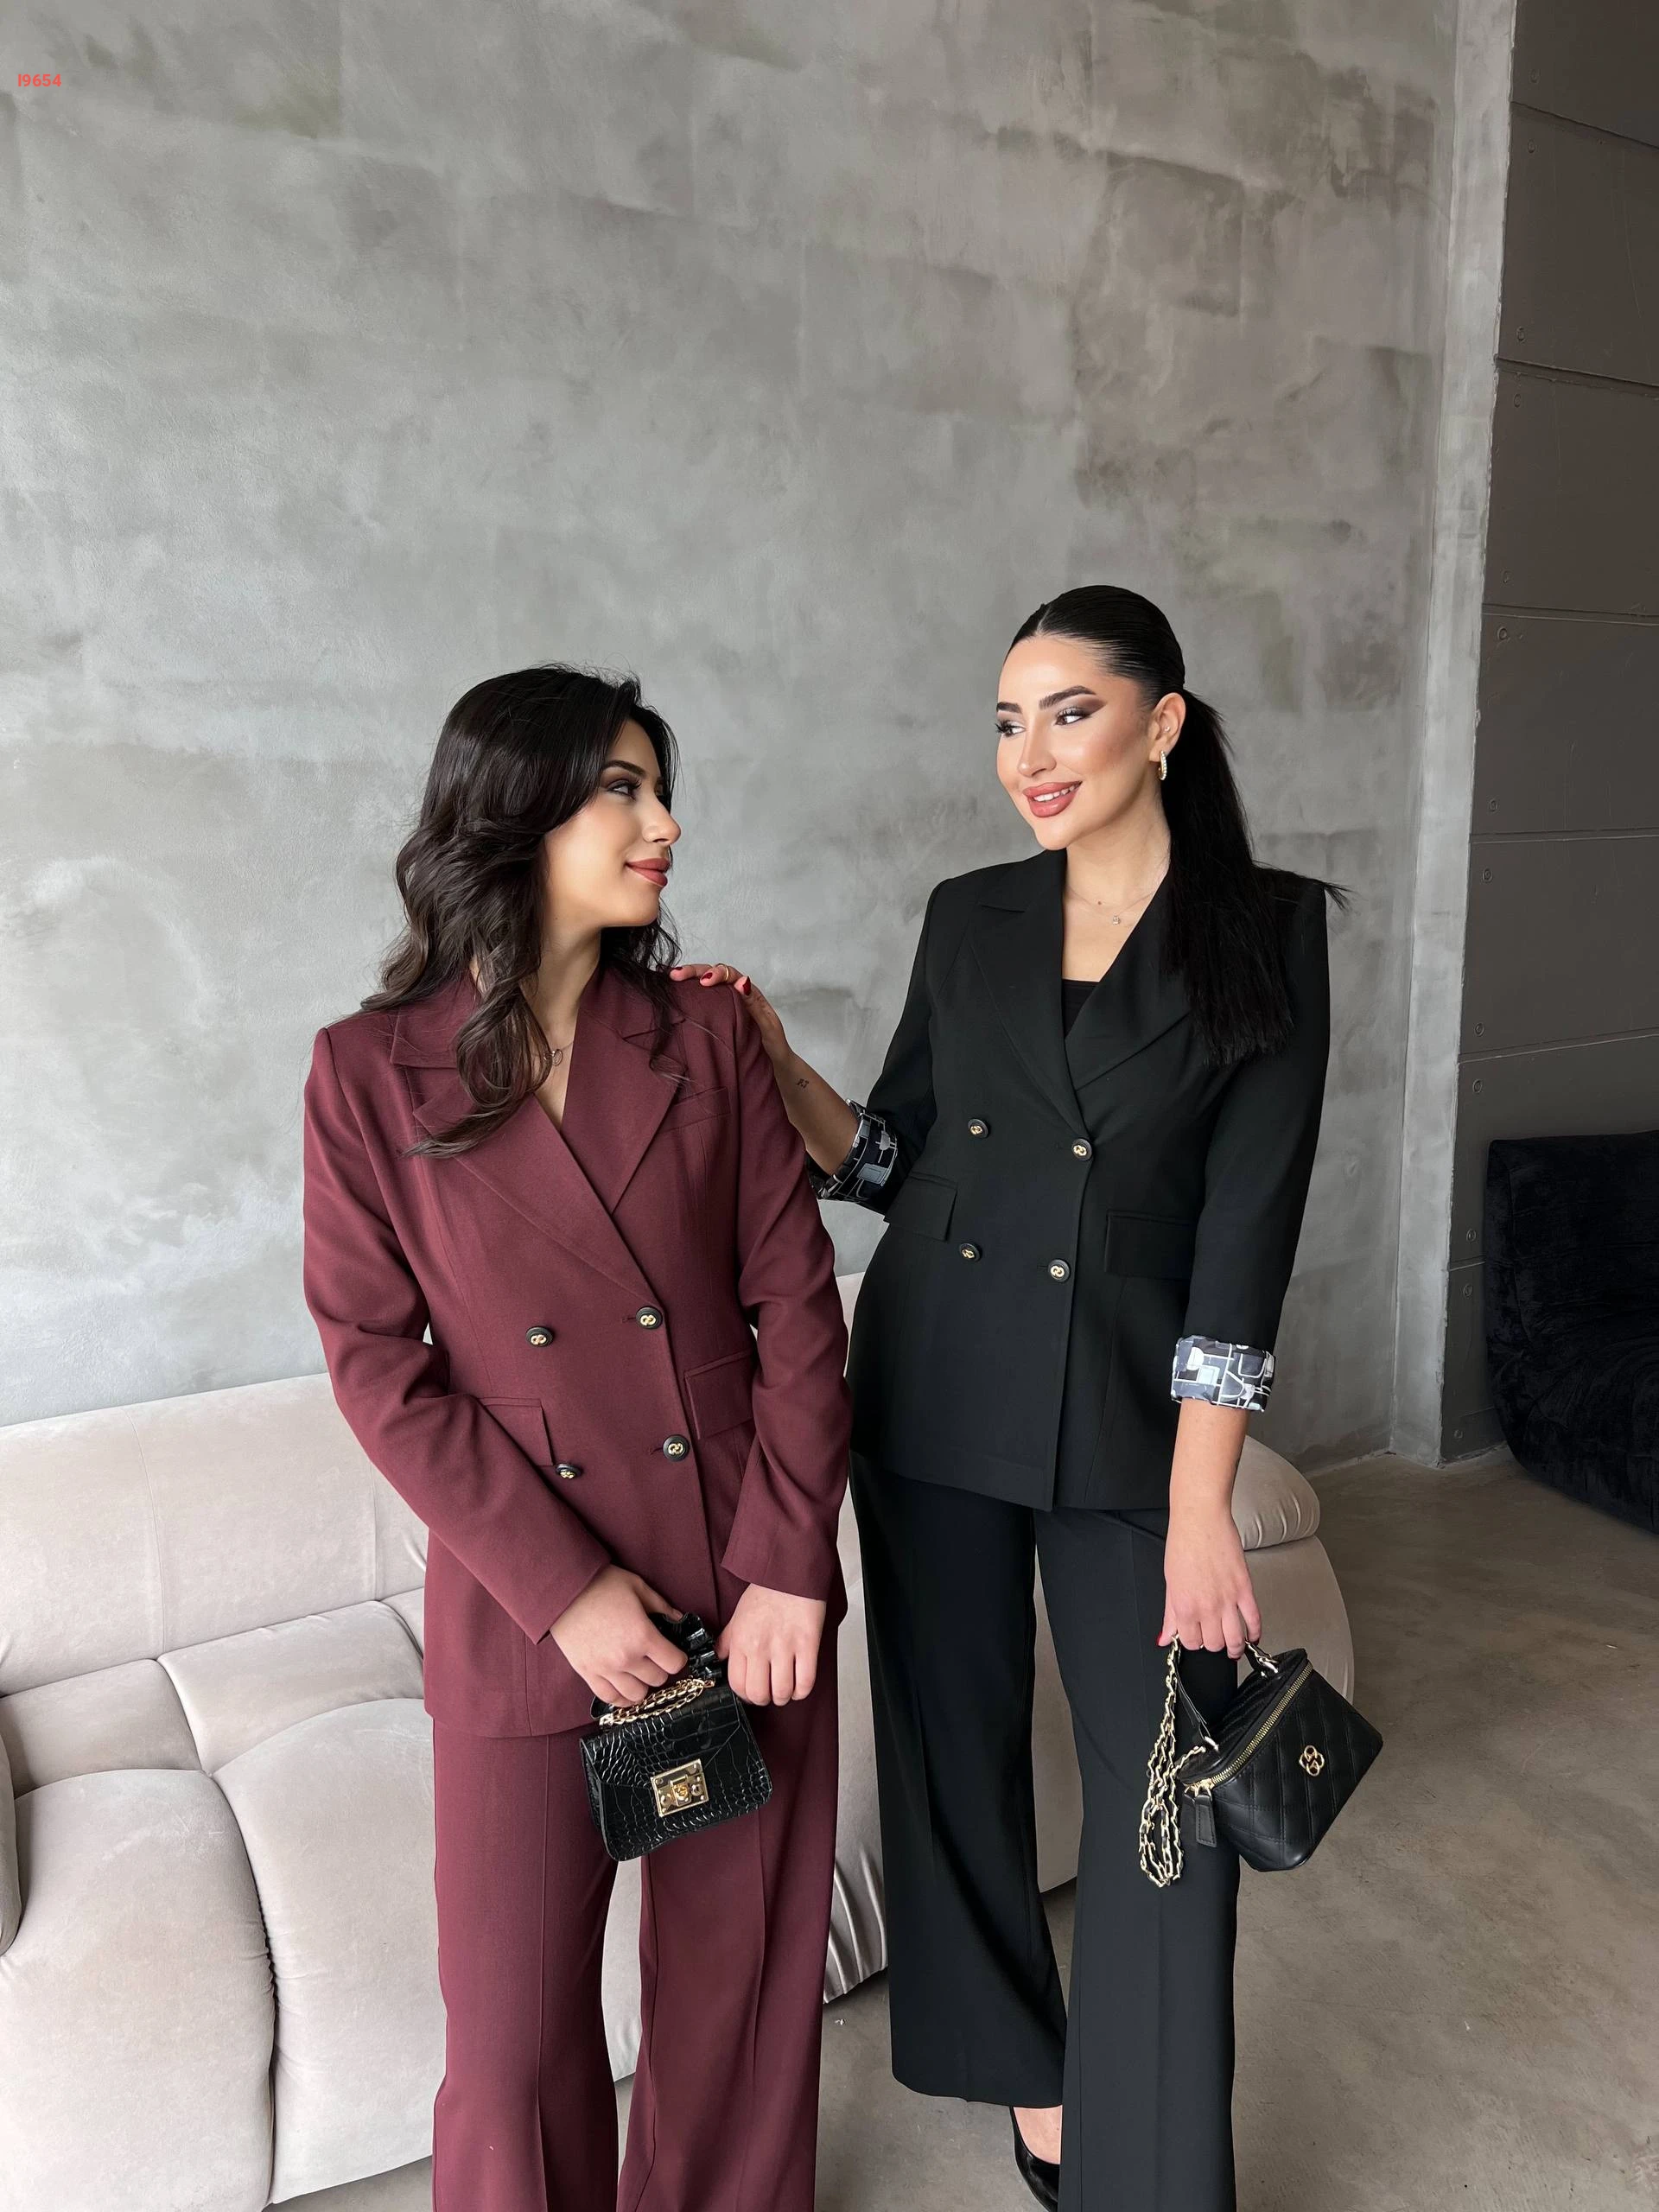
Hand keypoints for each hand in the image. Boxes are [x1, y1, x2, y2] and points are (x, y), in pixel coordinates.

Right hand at [549, 1566, 687, 1706]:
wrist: (563, 1591)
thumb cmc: (601, 1585)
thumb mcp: (637, 1587)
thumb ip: (661, 1606)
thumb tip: (679, 1618)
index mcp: (643, 1635)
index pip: (674, 1663)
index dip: (678, 1657)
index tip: (674, 1651)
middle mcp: (626, 1658)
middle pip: (657, 1679)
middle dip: (661, 1669)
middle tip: (656, 1658)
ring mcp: (605, 1669)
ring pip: (636, 1695)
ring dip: (643, 1685)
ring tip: (640, 1673)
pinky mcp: (587, 1673)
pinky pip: (609, 1698)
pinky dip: (621, 1698)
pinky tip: (625, 1688)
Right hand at [668, 962, 791, 1068]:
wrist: (775, 1065)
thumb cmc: (772, 1046)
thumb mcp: (767, 1024)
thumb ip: (754, 1004)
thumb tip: (741, 982)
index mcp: (749, 994)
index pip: (730, 975)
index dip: (716, 974)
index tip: (704, 982)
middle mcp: (735, 995)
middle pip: (714, 975)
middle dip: (695, 972)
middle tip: (676, 975)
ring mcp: (725, 1006)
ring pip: (705, 986)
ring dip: (689, 980)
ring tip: (672, 978)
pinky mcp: (717, 1018)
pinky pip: (702, 1002)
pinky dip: (689, 995)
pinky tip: (677, 994)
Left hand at [715, 1585, 826, 1704]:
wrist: (790, 1571)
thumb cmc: (765, 1592)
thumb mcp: (738, 1616)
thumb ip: (727, 1641)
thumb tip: (716, 1659)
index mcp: (741, 1641)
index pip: (737, 1685)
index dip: (745, 1694)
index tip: (751, 1691)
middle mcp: (760, 1647)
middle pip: (759, 1694)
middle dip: (764, 1698)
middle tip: (768, 1691)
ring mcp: (785, 1647)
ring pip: (781, 1692)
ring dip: (783, 1696)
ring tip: (784, 1689)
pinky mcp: (808, 1645)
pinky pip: (805, 1682)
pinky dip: (801, 1691)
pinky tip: (799, 1684)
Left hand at [1158, 1505, 1260, 1658]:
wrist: (1200, 1520)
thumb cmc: (1182, 1544)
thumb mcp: (1170, 1583)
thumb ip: (1170, 1615)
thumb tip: (1164, 1637)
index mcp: (1184, 1607)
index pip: (1191, 1643)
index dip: (1194, 1642)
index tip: (1196, 1636)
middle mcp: (1206, 1607)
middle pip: (1214, 1644)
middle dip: (1213, 1644)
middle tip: (1213, 1636)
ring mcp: (1228, 1600)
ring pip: (1235, 1640)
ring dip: (1234, 1647)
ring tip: (1233, 1647)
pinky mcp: (1245, 1589)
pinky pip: (1254, 1619)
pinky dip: (1255, 1632)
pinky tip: (1252, 1636)